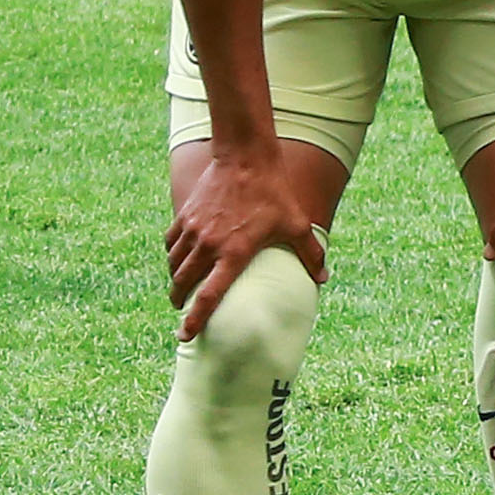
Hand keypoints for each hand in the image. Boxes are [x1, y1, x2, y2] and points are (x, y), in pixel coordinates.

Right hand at [164, 144, 326, 337]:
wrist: (246, 159)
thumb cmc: (274, 193)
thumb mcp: (296, 224)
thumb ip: (310, 253)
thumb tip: (323, 278)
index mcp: (235, 253)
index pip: (210, 295)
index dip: (196, 319)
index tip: (184, 335)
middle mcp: (208, 245)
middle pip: (183, 284)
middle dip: (180, 301)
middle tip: (182, 310)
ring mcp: (193, 231)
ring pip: (173, 265)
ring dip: (175, 280)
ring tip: (180, 287)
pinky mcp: (184, 217)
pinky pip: (170, 245)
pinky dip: (172, 255)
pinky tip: (178, 259)